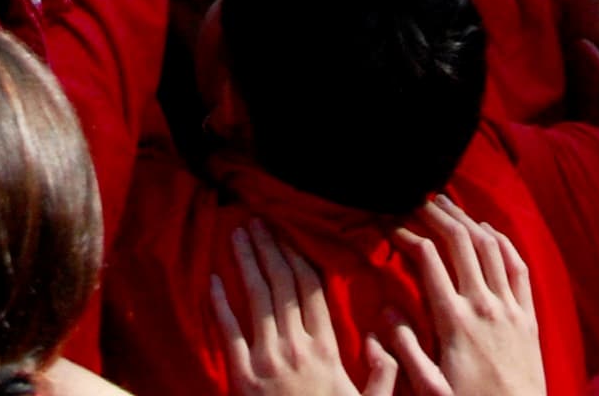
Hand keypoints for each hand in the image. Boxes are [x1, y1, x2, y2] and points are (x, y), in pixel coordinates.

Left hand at [210, 221, 391, 395]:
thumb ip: (382, 374)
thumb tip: (385, 339)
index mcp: (327, 351)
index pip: (311, 291)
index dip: (296, 256)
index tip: (285, 231)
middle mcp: (297, 348)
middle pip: (282, 286)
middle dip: (268, 248)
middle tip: (255, 220)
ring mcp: (268, 361)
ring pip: (256, 299)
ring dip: (245, 263)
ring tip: (236, 234)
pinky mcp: (242, 377)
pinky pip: (229, 333)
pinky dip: (220, 305)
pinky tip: (213, 281)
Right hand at [395, 201, 545, 395]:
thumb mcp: (430, 388)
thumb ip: (405, 349)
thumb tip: (388, 310)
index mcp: (454, 321)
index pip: (427, 258)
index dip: (406, 234)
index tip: (390, 225)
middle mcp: (483, 305)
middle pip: (459, 241)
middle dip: (435, 213)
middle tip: (416, 199)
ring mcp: (509, 308)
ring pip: (489, 246)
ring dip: (466, 219)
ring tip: (447, 204)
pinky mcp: (529, 317)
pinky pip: (519, 267)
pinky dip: (503, 241)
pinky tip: (488, 230)